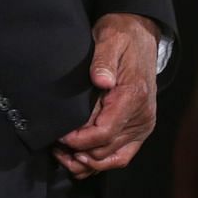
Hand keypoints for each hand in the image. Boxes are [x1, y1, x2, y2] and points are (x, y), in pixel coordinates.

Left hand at [53, 13, 158, 179]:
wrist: (141, 35)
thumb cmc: (122, 37)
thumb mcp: (111, 39)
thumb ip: (103, 60)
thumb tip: (100, 80)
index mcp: (134, 97)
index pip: (105, 131)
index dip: (80, 139)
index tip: (60, 136)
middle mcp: (142, 116)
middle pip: (107, 150)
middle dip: (79, 153)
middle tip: (54, 147)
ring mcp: (141, 125)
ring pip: (114, 158)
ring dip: (88, 162)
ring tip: (63, 156)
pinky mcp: (137, 128)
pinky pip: (121, 155)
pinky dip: (100, 162)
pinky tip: (79, 160)